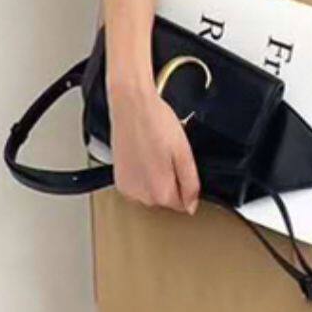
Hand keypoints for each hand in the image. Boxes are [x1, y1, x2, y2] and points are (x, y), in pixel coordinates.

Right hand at [106, 77, 200, 212]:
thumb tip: (192, 206)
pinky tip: (143, 157)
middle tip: (168, 156)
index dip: (186, 185)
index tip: (180, 166)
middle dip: (171, 182)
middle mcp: (142, 196)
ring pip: (152, 194)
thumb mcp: (184, 154)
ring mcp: (128, 189)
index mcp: (161, 192)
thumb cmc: (156, 123)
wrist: (131, 106)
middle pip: (166, 200)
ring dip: (156, 179)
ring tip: (155, 155)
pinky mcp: (120, 181)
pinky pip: (138, 187)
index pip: (183, 205)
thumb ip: (191, 184)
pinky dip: (142, 176)